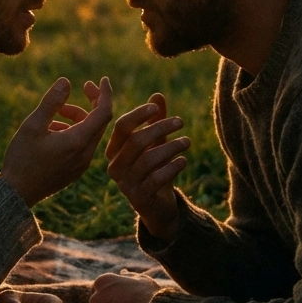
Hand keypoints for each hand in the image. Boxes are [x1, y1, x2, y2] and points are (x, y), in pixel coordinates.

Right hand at [1, 76, 113, 206]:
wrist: (16, 194)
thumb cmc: (22, 158)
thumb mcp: (33, 125)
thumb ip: (51, 102)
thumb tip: (66, 81)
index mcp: (78, 142)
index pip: (104, 112)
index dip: (105, 93)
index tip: (102, 79)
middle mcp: (85, 154)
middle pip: (99, 122)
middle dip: (92, 102)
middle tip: (82, 87)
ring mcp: (82, 165)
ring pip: (89, 133)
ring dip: (78, 118)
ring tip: (54, 113)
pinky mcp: (75, 171)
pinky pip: (82, 145)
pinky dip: (73, 131)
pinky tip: (52, 130)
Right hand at [105, 92, 187, 241]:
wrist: (158, 207)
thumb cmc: (154, 169)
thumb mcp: (155, 143)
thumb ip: (155, 121)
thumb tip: (157, 95)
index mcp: (114, 150)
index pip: (122, 127)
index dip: (138, 115)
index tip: (155, 107)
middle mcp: (115, 167)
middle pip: (136, 141)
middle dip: (159, 128)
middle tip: (180, 121)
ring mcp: (126, 184)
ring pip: (148, 160)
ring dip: (171, 147)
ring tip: (187, 142)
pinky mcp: (140, 198)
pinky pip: (157, 178)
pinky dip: (172, 167)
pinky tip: (183, 160)